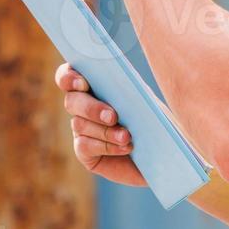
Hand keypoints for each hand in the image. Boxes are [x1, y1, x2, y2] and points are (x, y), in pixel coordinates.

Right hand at [55, 63, 145, 188]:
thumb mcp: (144, 101)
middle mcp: (82, 105)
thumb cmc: (152, 118)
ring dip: (105, 131)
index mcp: (93, 85)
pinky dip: (106, 146)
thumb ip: (129, 89)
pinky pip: (85, 146)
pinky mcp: (84, 151)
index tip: (82, 83)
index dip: (68, 77)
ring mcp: (81, 129)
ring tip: (127, 136)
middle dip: (92, 108)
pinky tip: (124, 147)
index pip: (67, 76)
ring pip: (80, 124)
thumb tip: (124, 82)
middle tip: (113, 116)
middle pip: (71, 101)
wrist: (160, 150)